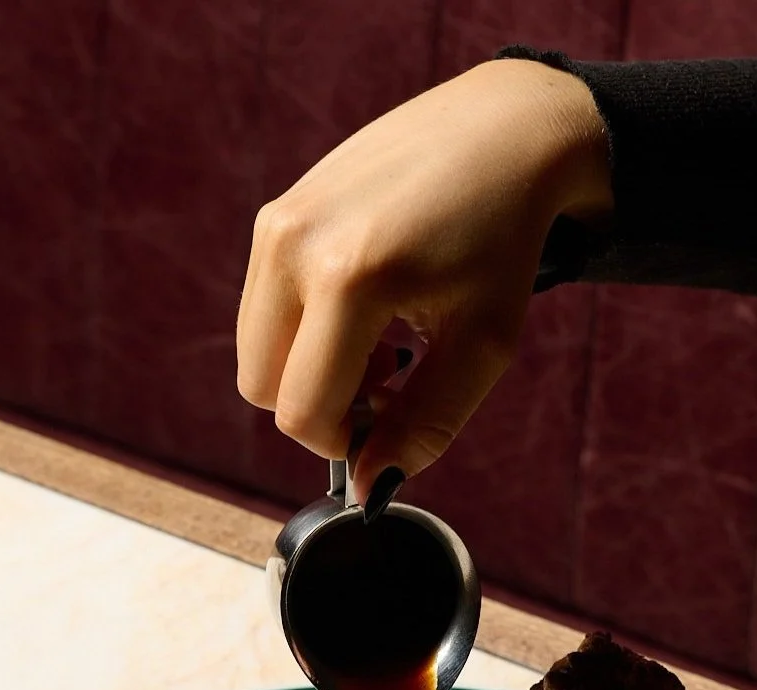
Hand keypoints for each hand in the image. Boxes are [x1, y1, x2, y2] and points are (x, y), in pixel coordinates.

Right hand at [236, 58, 610, 501]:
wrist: (501, 134)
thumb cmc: (502, 241)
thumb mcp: (482, 346)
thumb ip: (424, 427)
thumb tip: (369, 487)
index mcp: (350, 278)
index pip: (301, 411)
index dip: (341, 444)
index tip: (386, 429)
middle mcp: (295, 244)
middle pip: (262, 388)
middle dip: (319, 408)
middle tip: (387, 384)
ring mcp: (277, 222)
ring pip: (255, 351)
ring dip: (308, 370)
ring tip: (379, 343)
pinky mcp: (276, 212)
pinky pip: (264, 309)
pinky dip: (304, 331)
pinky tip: (363, 307)